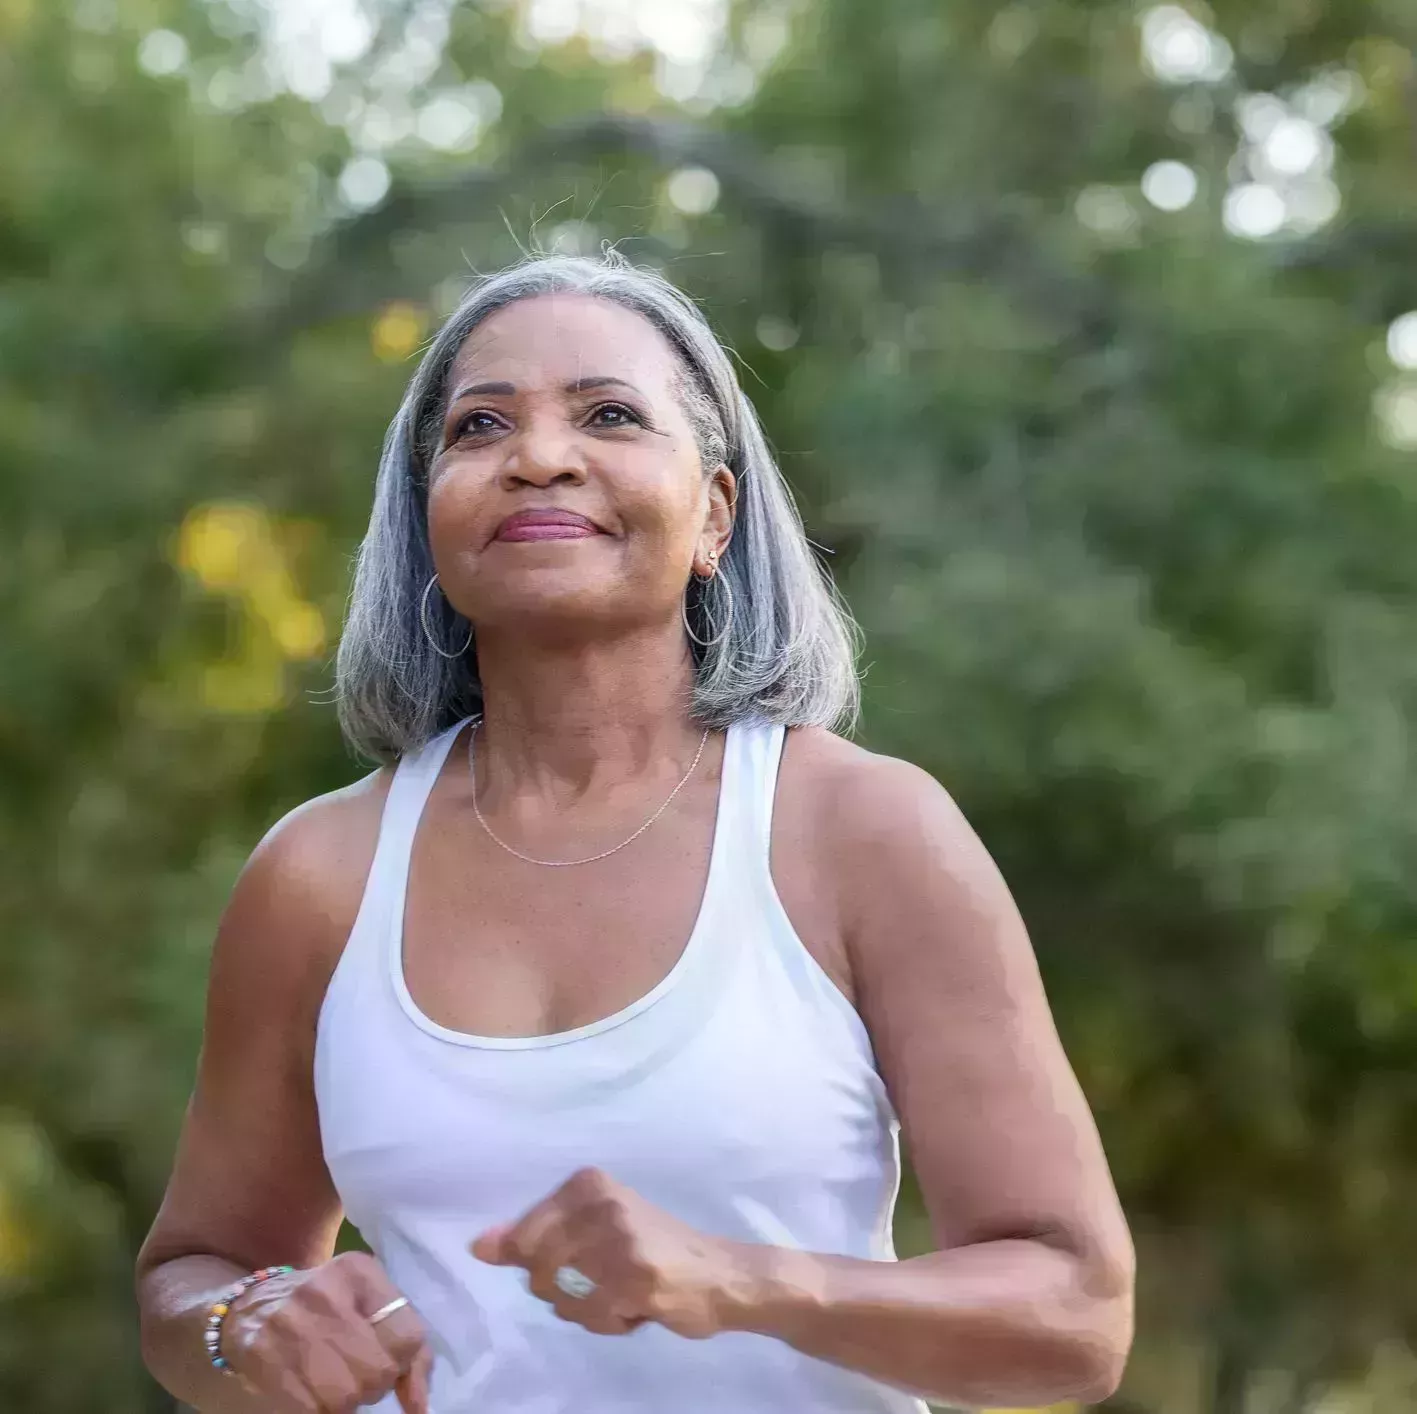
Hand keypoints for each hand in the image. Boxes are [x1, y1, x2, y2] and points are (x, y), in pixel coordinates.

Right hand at [221, 1252, 432, 1413]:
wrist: (247, 1310)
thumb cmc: (322, 1305)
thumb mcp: (367, 1300)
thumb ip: (405, 1341)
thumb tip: (420, 1406)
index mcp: (357, 1271)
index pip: (407, 1336)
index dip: (407, 1365)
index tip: (395, 1369)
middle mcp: (324, 1294)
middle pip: (378, 1373)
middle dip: (373, 1384)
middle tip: (357, 1374)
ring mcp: (291, 1327)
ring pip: (345, 1398)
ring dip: (345, 1401)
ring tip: (332, 1381)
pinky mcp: (265, 1361)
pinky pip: (312, 1411)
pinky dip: (318, 1410)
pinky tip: (310, 1390)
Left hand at [471, 1167, 748, 1339]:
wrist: (722, 1273)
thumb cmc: (655, 1246)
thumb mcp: (594, 1226)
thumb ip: (536, 1234)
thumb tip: (479, 1245)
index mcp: (588, 1183)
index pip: (524, 1233)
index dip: (542, 1261)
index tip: (583, 1258)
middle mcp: (601, 1203)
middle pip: (538, 1269)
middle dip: (564, 1287)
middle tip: (606, 1276)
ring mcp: (619, 1240)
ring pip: (560, 1296)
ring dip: (586, 1306)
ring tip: (622, 1289)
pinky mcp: (634, 1279)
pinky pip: (588, 1316)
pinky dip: (607, 1321)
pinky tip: (636, 1305)